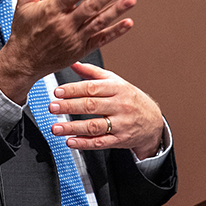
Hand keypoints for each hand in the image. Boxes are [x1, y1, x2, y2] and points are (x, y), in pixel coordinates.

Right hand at [0, 0, 135, 103]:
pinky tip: (128, 23)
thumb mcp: (24, 4)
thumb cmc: (23, 31)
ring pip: (99, 22)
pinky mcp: (80, 50)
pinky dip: (115, 32)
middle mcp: (64, 24)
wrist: (22, 62)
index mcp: (51, 10)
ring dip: (116, 11)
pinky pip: (101, 40)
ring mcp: (74, 38)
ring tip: (131, 0)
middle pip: (90, 7)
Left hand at [48, 62, 163, 159]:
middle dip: (69, 106)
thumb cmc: (130, 99)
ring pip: (94, 126)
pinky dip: (84, 143)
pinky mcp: (120, 140)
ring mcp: (121, 124)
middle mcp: (120, 105)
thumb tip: (72, 62)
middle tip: (52, 107)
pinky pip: (100, 142)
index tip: (57, 92)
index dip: (73, 89)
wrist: (152, 121)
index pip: (92, 87)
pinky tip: (70, 141)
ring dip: (72, 127)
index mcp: (117, 88)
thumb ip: (92, 72)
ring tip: (56, 127)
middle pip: (91, 105)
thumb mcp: (115, 81)